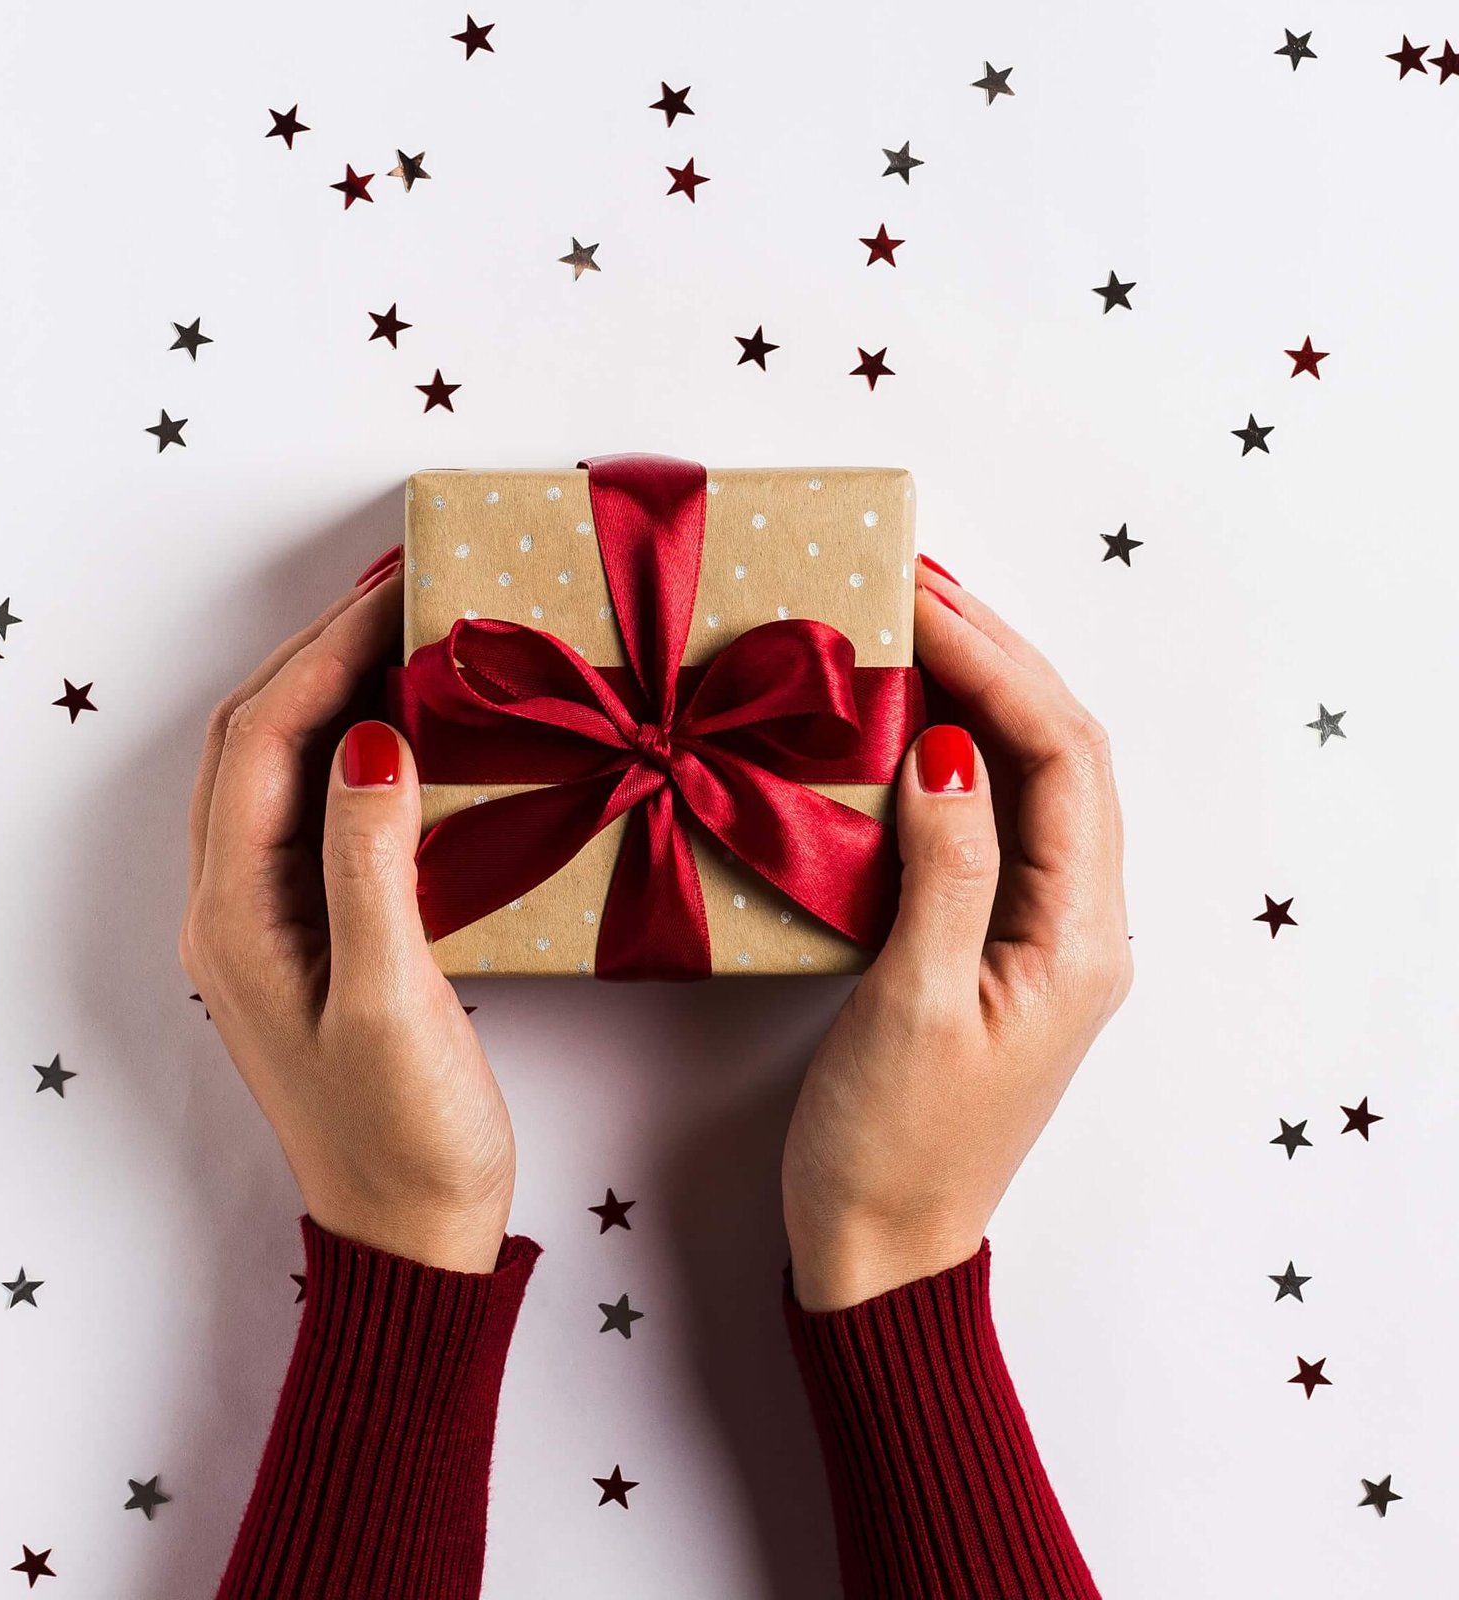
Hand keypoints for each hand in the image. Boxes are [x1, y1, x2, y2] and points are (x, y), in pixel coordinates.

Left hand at [178, 549, 516, 1271]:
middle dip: (320, 651)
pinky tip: (409, 730)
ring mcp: (270, 922)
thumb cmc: (405, 1135)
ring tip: (405, 633)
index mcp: (236, 917)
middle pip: (257, 741)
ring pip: (283, 770)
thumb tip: (367, 738)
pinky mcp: (315, 935)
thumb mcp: (390, 1000)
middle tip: (400, 587)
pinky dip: (356, 750)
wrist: (413, 1232)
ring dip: (333, 691)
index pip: (265, 743)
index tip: (397, 587)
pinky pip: (318, 811)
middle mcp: (234, 908)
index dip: (325, 652)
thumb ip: (368, 866)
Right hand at [781, 558, 1131, 1309]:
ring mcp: (1036, 935)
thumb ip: (944, 871)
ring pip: (1027, 782)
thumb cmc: (891, 1147)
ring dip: (977, 696)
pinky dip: (950, 757)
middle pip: (1059, 755)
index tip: (920, 600)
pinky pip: (987, 823)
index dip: (999, 665)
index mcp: (1079, 939)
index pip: (1062, 759)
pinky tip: (902, 724)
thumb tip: (947, 748)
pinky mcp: (988, 945)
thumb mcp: (912, 1006)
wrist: (879, 1249)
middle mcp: (1078, 926)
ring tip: (912, 625)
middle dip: (997, 657)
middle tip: (916, 583)